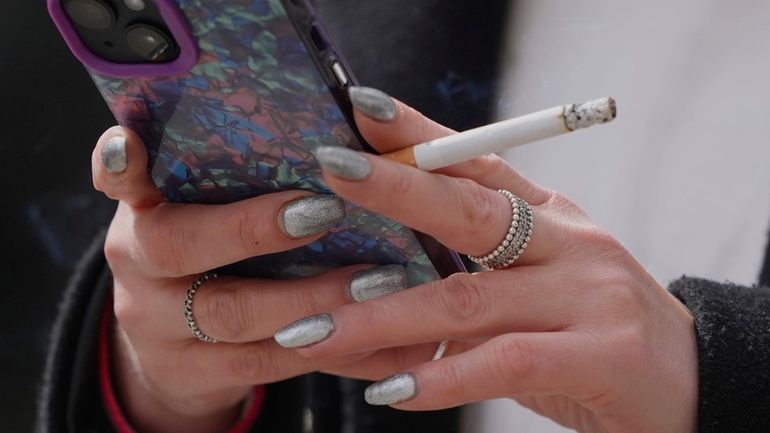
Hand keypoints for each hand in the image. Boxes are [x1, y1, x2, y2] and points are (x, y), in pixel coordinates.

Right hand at [93, 126, 454, 432]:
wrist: (178, 344)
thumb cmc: (214, 254)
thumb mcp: (209, 211)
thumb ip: (242, 177)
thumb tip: (344, 125)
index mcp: (143, 210)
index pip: (117, 176)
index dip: (121, 160)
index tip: (133, 142)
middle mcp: (138, 265)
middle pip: (176, 246)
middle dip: (253, 228)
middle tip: (324, 210)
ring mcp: (159, 327)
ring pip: (230, 315)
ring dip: (310, 297)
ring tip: (377, 280)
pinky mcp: (193, 375)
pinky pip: (265, 363)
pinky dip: (326, 347)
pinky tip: (376, 334)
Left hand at [274, 88, 698, 432]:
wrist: (690, 384)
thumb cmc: (593, 330)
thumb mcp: (540, 284)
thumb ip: (473, 275)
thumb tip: (374, 278)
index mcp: (551, 215)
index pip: (479, 161)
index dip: (420, 134)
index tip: (361, 112)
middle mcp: (569, 242)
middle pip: (471, 208)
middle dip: (395, 189)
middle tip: (328, 173)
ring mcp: (588, 295)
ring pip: (469, 297)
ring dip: (383, 316)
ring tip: (315, 330)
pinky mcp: (600, 355)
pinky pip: (504, 362)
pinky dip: (442, 377)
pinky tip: (392, 390)